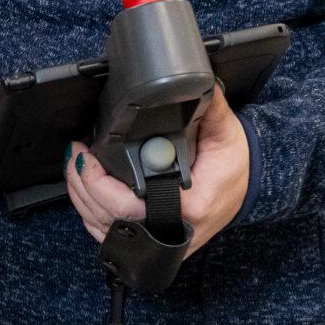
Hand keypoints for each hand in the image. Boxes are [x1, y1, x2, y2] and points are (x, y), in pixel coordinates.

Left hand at [65, 86, 252, 256]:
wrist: (250, 190)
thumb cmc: (236, 166)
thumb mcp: (227, 134)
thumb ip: (211, 109)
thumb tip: (203, 84)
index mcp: (188, 207)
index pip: (128, 206)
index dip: (97, 183)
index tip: (85, 153)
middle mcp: (172, 231)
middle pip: (107, 219)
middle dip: (82, 185)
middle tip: (74, 153)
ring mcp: (161, 240)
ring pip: (104, 230)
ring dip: (82, 199)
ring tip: (75, 166)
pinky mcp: (153, 240)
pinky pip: (112, 234)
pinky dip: (93, 214)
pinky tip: (87, 191)